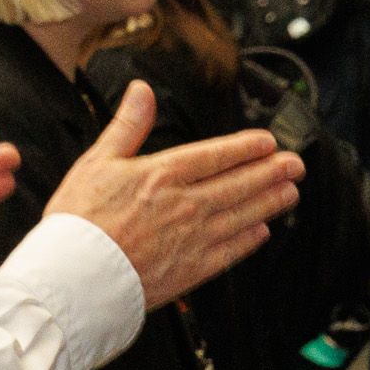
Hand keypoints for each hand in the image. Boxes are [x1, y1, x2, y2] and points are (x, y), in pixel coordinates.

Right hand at [48, 80, 301, 305]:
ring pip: (242, 215)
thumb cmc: (78, 221)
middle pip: (239, 184)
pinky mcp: (190, 270)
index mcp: (163, 174)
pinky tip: (261, 232)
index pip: (217, 155)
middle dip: (271, 172)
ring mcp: (192, 239)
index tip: (268, 142)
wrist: (74, 278)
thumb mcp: (97, 161)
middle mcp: (186, 205)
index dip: (247, 148)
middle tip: (296, 165)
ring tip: (290, 193)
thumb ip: (127, 126)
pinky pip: (230, 252)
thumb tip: (141, 90)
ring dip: (270, 202)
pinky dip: (249, 240)